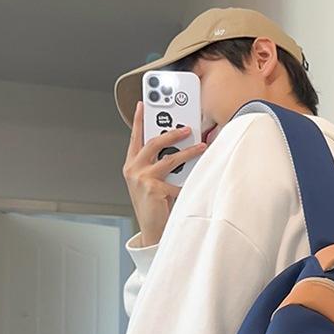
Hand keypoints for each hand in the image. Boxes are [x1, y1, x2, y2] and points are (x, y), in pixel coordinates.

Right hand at [123, 100, 208, 245]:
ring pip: (169, 159)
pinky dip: (189, 181)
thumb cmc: (154, 204)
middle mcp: (133, 170)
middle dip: (171, 133)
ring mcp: (141, 179)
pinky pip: (177, 181)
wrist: (151, 229)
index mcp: (131, 165)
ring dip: (188, 152)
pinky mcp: (153, 189)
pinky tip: (198, 181)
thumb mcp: (152, 179)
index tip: (143, 104)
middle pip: (153, 143)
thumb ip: (159, 163)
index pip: (135, 137)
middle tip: (187, 128)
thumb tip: (180, 144)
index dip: (139, 120)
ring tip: (201, 147)